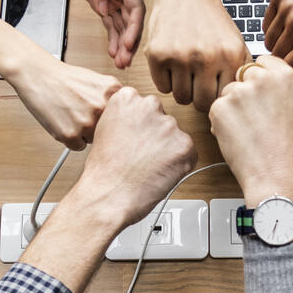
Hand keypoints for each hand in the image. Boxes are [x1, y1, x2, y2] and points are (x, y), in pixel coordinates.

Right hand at [7, 52, 120, 149]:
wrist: (38, 75)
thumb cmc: (66, 78)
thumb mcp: (99, 81)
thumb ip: (115, 100)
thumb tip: (129, 120)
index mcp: (114, 93)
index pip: (124, 119)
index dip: (113, 120)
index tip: (107, 119)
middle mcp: (102, 108)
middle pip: (110, 131)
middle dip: (99, 127)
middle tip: (83, 114)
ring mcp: (87, 123)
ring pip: (94, 140)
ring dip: (84, 133)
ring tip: (71, 115)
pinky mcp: (71, 135)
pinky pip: (78, 146)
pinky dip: (71, 139)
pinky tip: (64, 122)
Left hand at [61, 0, 144, 67]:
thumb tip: (104, 7)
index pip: (136, 8)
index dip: (134, 28)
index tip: (128, 43)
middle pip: (131, 22)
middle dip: (130, 43)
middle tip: (125, 61)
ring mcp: (114, 0)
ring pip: (122, 28)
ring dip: (122, 46)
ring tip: (120, 64)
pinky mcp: (103, 5)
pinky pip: (111, 26)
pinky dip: (113, 40)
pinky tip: (114, 54)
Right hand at [78, 86, 197, 226]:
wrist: (109, 195)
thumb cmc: (104, 171)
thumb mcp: (105, 130)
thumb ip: (126, 118)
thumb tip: (142, 123)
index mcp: (127, 98)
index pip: (145, 106)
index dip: (141, 127)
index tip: (134, 140)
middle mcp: (150, 106)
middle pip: (162, 119)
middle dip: (156, 137)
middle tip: (142, 156)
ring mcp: (169, 125)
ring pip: (176, 137)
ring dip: (168, 151)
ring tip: (148, 168)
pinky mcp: (185, 145)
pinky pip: (188, 154)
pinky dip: (179, 165)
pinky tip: (159, 174)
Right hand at [145, 0, 250, 111]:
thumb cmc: (212, 21)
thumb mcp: (236, 43)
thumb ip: (240, 72)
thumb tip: (240, 100)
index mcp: (230, 56)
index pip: (224, 98)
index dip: (218, 96)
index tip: (214, 89)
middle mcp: (206, 57)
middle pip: (202, 103)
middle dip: (200, 97)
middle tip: (198, 84)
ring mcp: (180, 57)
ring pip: (181, 98)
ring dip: (183, 89)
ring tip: (186, 72)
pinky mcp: (158, 55)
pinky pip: (163, 87)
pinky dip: (166, 81)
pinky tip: (172, 65)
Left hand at [208, 55, 292, 206]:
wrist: (274, 173)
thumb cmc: (283, 147)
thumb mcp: (288, 105)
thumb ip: (271, 86)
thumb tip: (249, 78)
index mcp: (284, 74)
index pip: (260, 62)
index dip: (258, 81)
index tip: (262, 96)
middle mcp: (262, 77)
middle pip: (241, 75)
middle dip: (243, 93)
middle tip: (255, 119)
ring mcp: (239, 91)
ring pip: (226, 93)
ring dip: (231, 109)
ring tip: (248, 131)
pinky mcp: (220, 107)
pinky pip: (214, 109)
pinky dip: (221, 123)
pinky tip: (237, 137)